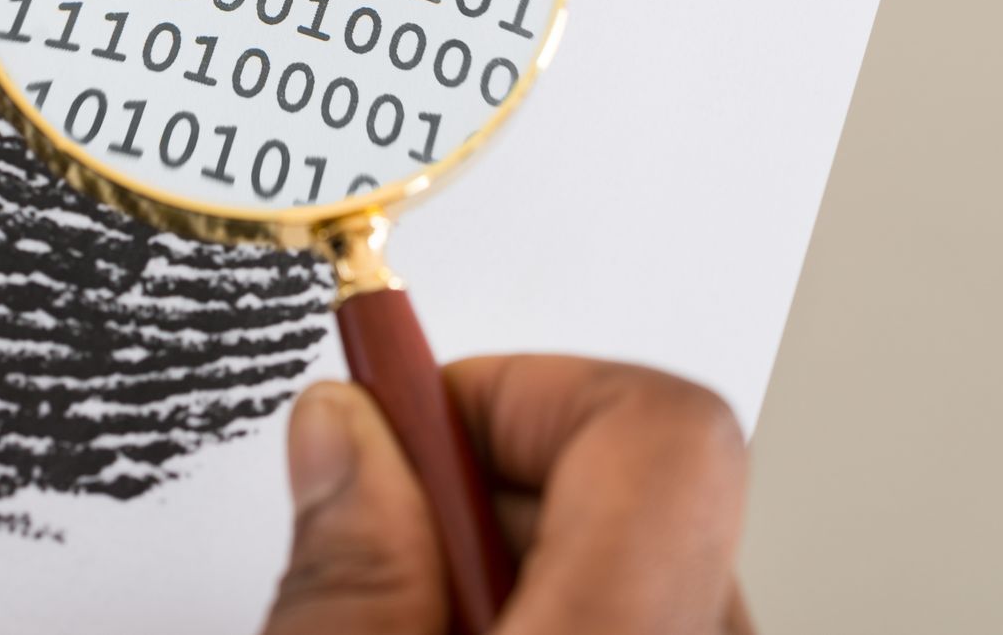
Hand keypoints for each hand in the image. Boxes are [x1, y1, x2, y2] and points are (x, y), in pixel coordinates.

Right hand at [261, 357, 754, 634]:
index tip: (412, 425)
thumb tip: (347, 432)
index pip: (655, 427)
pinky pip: (646, 624)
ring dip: (512, 569)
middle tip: (383, 550)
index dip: (517, 391)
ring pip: (640, 570)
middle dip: (488, 491)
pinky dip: (541, 618)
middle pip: (637, 491)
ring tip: (418, 625)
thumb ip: (349, 577)